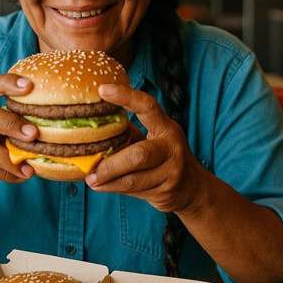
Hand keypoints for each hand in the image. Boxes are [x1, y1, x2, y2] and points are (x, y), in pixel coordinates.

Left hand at [85, 84, 205, 212]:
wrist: (192, 188)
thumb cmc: (163, 157)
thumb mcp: (153, 139)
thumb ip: (129, 134)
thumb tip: (92, 129)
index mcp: (166, 128)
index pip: (148, 107)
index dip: (125, 96)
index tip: (102, 90)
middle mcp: (172, 148)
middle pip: (139, 154)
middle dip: (111, 164)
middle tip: (90, 167)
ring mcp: (171, 172)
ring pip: (134, 179)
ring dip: (108, 180)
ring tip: (90, 179)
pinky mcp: (166, 192)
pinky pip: (134, 191)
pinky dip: (114, 188)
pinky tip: (101, 186)